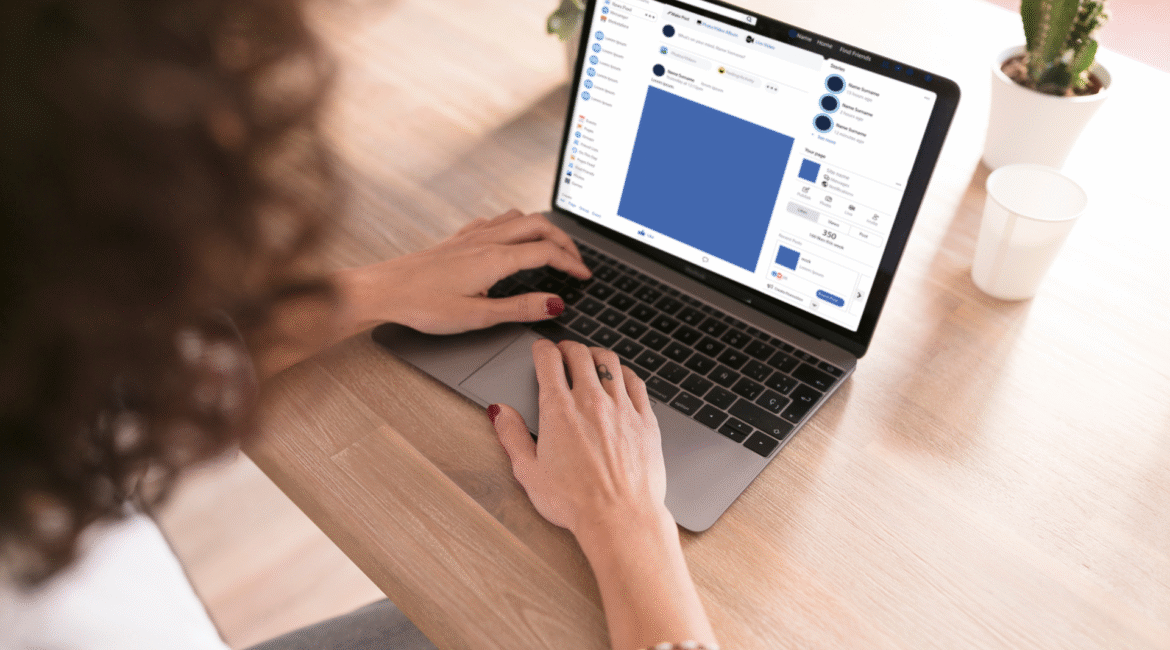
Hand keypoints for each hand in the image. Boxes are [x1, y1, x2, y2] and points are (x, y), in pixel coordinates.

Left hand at [336, 210, 590, 335]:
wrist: (382, 290)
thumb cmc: (422, 305)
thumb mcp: (477, 316)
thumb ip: (520, 308)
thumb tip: (554, 303)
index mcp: (495, 258)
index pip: (546, 253)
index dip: (572, 263)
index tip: (585, 276)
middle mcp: (485, 240)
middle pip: (539, 227)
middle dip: (564, 241)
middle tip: (576, 260)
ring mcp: (470, 236)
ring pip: (518, 217)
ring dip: (541, 229)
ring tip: (551, 247)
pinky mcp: (456, 239)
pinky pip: (495, 220)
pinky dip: (514, 225)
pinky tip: (510, 238)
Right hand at [489, 339, 668, 535]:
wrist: (620, 518)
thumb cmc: (575, 502)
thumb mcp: (529, 472)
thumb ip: (512, 436)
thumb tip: (499, 412)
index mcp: (558, 410)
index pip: (549, 360)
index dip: (542, 349)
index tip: (541, 351)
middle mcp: (591, 401)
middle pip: (580, 354)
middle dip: (568, 347)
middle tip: (563, 353)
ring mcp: (621, 408)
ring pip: (610, 361)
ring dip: (596, 355)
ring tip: (591, 360)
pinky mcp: (645, 420)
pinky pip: (636, 382)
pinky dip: (624, 373)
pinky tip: (620, 379)